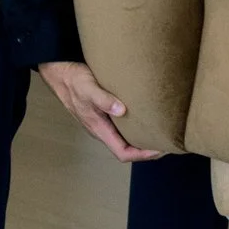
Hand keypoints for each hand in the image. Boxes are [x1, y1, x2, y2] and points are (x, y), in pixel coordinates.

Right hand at [36, 60, 161, 162]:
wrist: (60, 73)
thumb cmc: (74, 81)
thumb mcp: (88, 88)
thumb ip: (104, 99)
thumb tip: (121, 110)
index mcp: (99, 129)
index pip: (123, 153)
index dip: (142, 155)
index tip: (160, 149)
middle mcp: (102, 129)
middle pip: (127, 149)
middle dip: (147, 149)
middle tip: (168, 142)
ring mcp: (103, 122)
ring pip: (125, 138)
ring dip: (143, 138)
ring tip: (161, 131)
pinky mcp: (105, 113)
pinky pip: (123, 126)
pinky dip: (137, 126)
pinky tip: (147, 116)